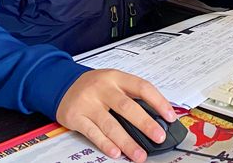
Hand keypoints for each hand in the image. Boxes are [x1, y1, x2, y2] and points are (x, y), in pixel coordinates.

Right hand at [56, 69, 175, 162]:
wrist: (62, 84)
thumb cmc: (93, 86)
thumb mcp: (112, 81)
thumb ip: (130, 95)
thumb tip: (156, 116)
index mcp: (115, 77)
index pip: (141, 87)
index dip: (158, 101)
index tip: (170, 116)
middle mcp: (102, 88)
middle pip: (126, 106)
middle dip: (145, 123)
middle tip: (158, 136)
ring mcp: (88, 103)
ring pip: (110, 124)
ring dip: (127, 141)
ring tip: (139, 154)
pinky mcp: (76, 117)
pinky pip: (93, 132)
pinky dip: (105, 144)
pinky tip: (116, 152)